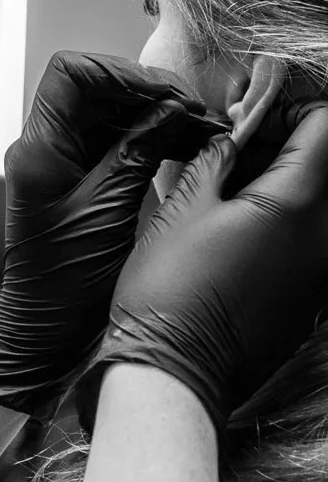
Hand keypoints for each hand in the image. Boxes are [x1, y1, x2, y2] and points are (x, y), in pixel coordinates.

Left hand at [0, 51, 224, 415]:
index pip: (70, 74)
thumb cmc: (64, 281)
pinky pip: (116, 142)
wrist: (46, 328)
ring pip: (111, 114)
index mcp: (39, 150)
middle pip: (96, 89)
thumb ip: (137, 151)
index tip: (168, 96)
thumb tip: (171, 108)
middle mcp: (44, 149)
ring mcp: (62, 164)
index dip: (121, 74)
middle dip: (150, 94)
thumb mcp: (109, 210)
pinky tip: (186, 147)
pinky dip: (152, 138)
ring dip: (157, 116)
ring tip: (203, 132)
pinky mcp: (81, 181)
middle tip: (197, 115)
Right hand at [78, 105, 327, 430]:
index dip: (290, 110)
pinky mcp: (308, 299)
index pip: (324, 128)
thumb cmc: (169, 290)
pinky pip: (310, 243)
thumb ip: (216, 159)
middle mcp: (323, 238)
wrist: (174, 371)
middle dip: (290, 145)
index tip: (252, 114)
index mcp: (296, 205)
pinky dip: (285, 223)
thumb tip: (233, 136)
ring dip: (287, 184)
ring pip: (320, 206)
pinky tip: (237, 230)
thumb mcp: (181, 209)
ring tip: (234, 187)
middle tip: (239, 147)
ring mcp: (321, 273)